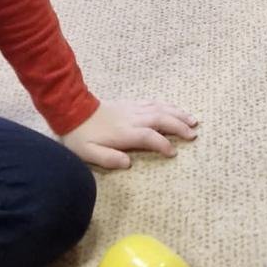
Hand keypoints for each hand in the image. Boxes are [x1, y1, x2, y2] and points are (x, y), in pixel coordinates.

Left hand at [62, 100, 197, 169]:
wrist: (73, 111)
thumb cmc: (81, 137)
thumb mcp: (89, 153)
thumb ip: (109, 159)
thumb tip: (128, 164)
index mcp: (125, 132)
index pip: (150, 137)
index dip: (163, 144)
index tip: (173, 153)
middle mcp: (133, 118)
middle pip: (162, 119)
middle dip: (179, 126)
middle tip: (194, 134)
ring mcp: (133, 109)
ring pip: (161, 108)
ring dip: (178, 114)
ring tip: (193, 120)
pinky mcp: (131, 104)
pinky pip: (154, 102)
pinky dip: (168, 106)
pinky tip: (175, 110)